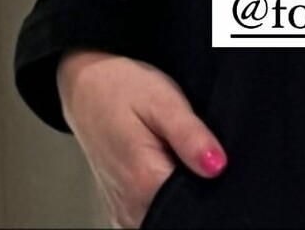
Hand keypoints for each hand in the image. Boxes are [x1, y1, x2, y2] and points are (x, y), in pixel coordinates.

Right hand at [56, 48, 227, 229]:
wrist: (86, 89)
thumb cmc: (122, 89)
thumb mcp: (163, 101)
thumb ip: (190, 136)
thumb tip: (217, 166)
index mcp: (144, 182)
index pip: (196, 202)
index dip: (209, 179)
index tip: (203, 153)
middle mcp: (131, 207)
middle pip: (181, 211)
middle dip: (193, 185)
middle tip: (184, 147)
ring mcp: (123, 214)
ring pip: (166, 215)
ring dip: (177, 191)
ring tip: (170, 154)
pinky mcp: (121, 212)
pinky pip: (151, 215)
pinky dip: (162, 197)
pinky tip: (161, 167)